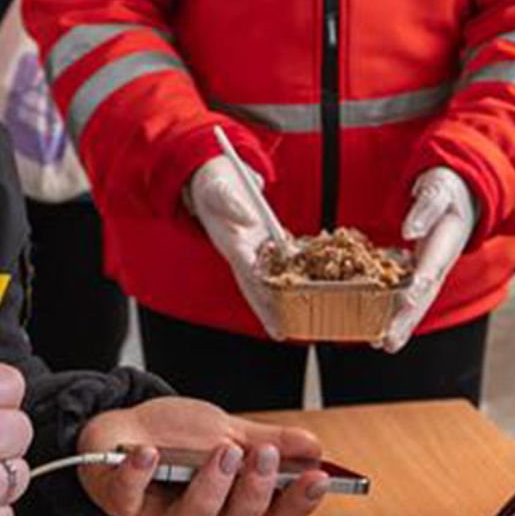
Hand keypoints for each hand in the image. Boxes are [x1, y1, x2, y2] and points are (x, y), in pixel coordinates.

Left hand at [75, 396, 327, 515]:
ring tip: (222, 450)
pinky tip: (149, 453)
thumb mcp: (229, 431)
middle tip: (264, 456)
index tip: (319, 479)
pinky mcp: (121, 503)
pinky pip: (129, 496)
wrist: (123, 430)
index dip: (297, 504)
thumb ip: (270, 440)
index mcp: (232, 507)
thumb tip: (314, 446)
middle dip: (255, 491)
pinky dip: (138, 474)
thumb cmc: (177, 438)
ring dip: (210, 485)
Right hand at [189, 155, 288, 338]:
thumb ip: (229, 202)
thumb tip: (247, 218)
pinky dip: (289, 277)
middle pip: (255, 286)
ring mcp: (252, 249)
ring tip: (291, 325)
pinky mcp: (262, 241)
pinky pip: (278, 263)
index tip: (269, 305)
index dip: (258, 289)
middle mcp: (242, 251)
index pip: (246, 270)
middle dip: (267, 310)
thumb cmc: (213, 187)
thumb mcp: (217, 189)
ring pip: (267, 281)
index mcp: (231, 242)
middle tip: (280, 334)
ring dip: (278, 302)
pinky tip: (304, 291)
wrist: (211, 182)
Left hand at [377, 167, 475, 352]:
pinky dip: (397, 312)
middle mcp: (442, 261)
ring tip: (383, 345)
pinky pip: (409, 294)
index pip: (434, 265)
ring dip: (402, 324)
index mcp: (448, 240)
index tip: (407, 300)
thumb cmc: (448, 189)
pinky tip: (380, 328)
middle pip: (425, 294)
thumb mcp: (438, 190)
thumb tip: (408, 232)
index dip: (421, 283)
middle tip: (389, 341)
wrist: (463, 193)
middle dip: (407, 318)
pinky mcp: (423, 271)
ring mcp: (433, 269)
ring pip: (418, 301)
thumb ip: (426, 208)